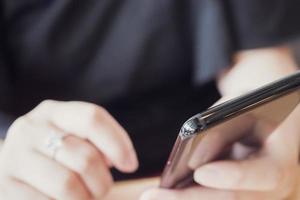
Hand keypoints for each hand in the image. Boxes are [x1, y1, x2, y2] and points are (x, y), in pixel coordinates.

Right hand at [0, 100, 137, 199]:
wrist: (17, 171)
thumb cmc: (57, 157)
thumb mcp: (75, 139)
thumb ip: (98, 143)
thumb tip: (124, 160)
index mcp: (53, 112)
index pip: (93, 118)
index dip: (119, 143)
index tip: (130, 165)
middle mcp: (30, 129)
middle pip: (85, 157)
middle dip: (102, 181)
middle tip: (101, 189)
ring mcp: (14, 158)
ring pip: (68, 184)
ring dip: (86, 198)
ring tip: (84, 197)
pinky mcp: (6, 187)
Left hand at [140, 46, 299, 199]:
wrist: (263, 125)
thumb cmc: (251, 112)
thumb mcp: (240, 111)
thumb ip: (220, 133)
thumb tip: (193, 163)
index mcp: (281, 160)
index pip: (264, 175)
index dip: (232, 176)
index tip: (199, 172)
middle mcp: (274, 188)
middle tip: (150, 196)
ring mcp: (256, 198)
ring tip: (151, 198)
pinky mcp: (240, 197)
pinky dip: (188, 199)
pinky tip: (164, 195)